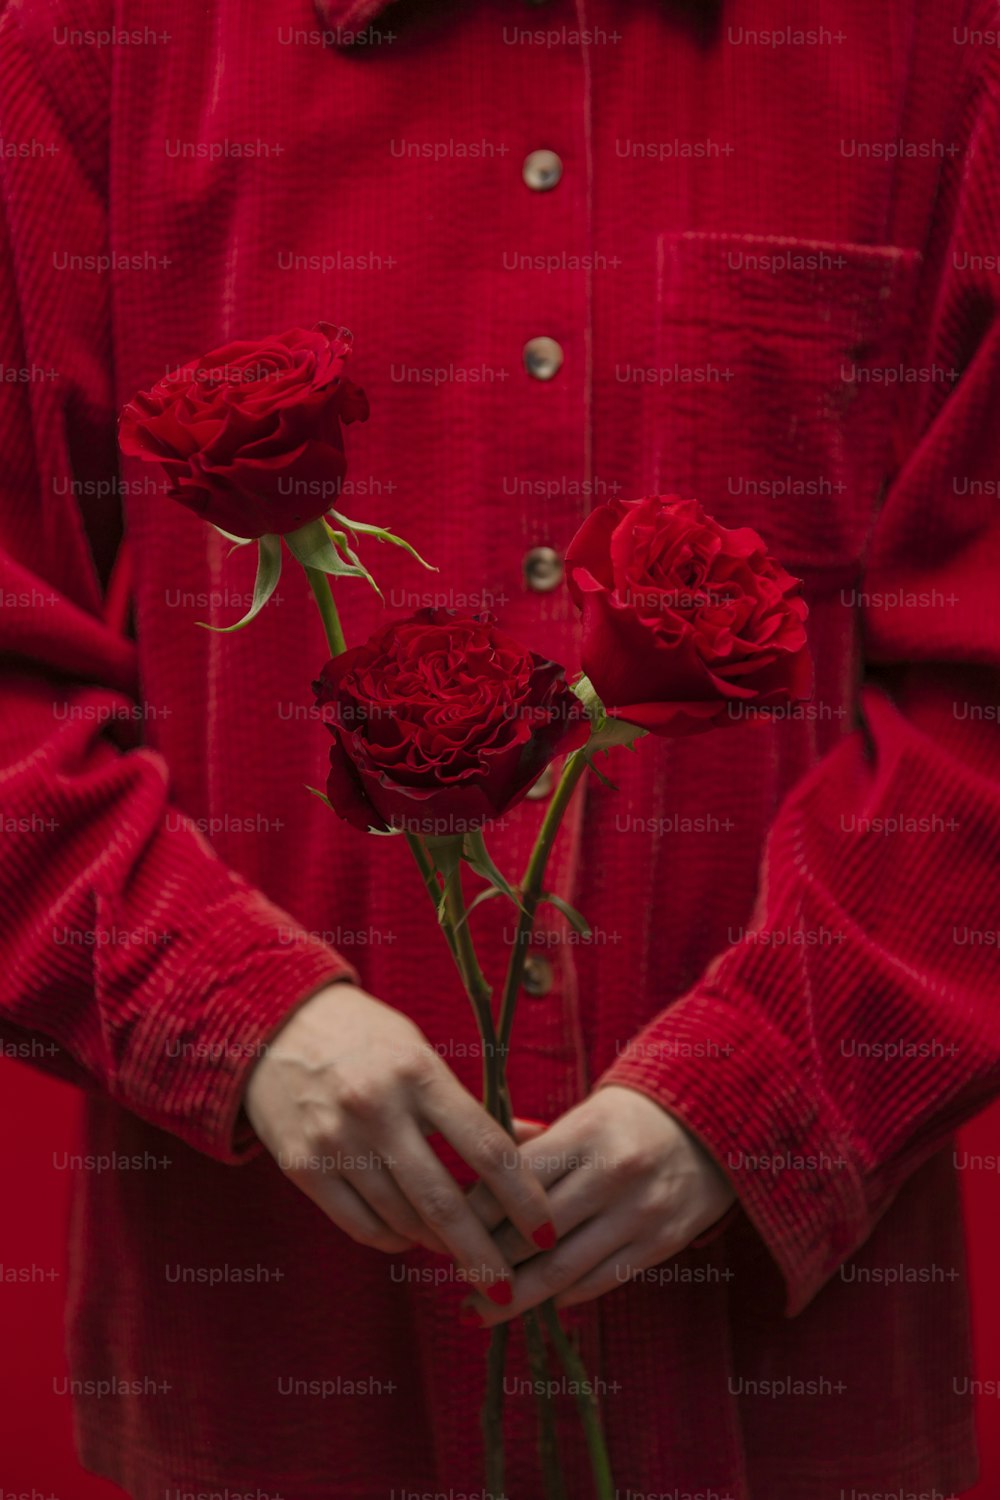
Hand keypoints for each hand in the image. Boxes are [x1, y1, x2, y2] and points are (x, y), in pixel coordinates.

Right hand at [243, 982, 554, 1302]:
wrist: (274, 1025)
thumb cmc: (365, 1038)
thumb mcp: (421, 1053)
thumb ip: (470, 1103)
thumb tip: (534, 1141)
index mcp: (418, 1074)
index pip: (485, 1146)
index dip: (523, 1197)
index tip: (547, 1231)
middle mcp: (378, 1109)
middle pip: (443, 1201)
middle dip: (482, 1252)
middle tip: (510, 1286)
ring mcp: (336, 1141)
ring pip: (402, 1220)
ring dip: (438, 1245)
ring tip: (460, 1251)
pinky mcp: (302, 1166)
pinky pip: (361, 1225)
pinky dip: (394, 1240)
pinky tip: (412, 1236)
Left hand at [463, 1085, 736, 1323]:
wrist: (712, 1124)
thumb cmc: (629, 1119)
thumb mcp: (582, 1116)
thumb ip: (532, 1147)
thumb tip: (469, 1174)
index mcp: (585, 1134)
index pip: (513, 1180)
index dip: (474, 1212)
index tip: (443, 1231)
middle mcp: (612, 1174)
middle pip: (532, 1232)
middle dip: (486, 1261)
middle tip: (455, 1282)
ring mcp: (639, 1213)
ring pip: (563, 1269)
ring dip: (516, 1296)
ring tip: (480, 1311)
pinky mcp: (662, 1243)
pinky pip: (601, 1281)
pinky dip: (563, 1296)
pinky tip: (538, 1303)